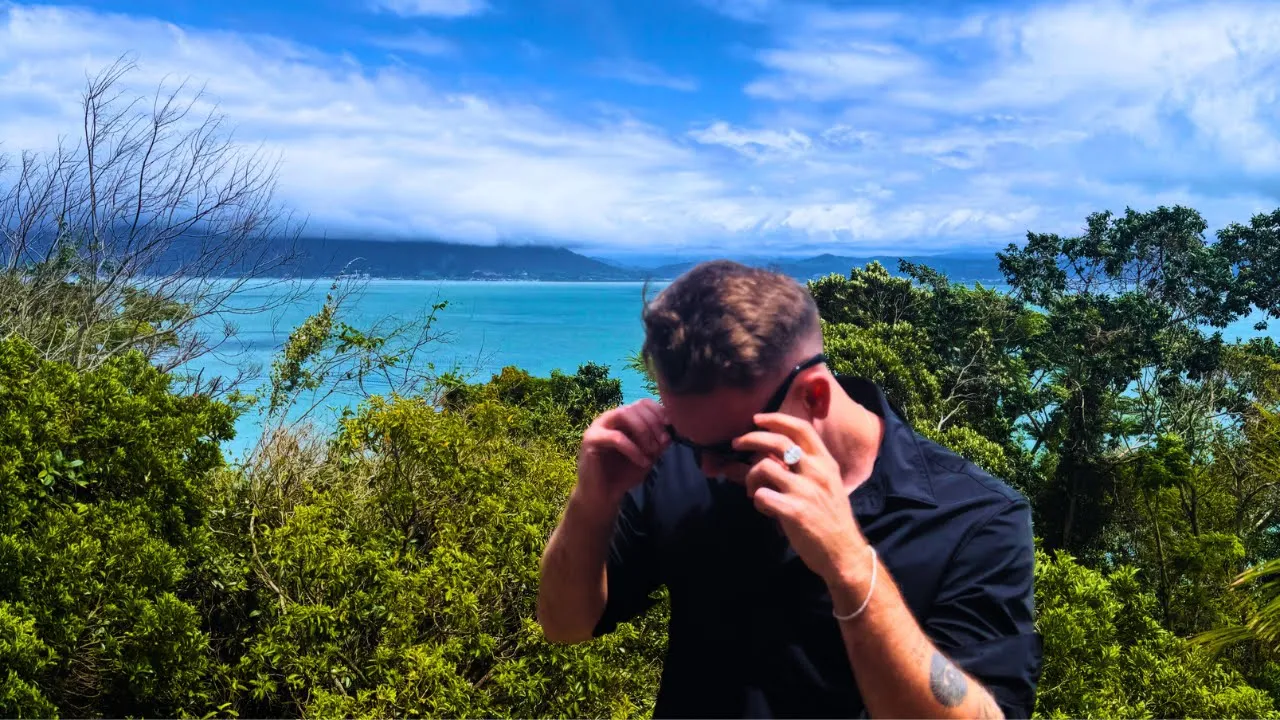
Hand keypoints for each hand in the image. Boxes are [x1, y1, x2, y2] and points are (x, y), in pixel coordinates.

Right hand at [576, 399, 669, 510]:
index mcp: (623, 419)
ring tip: (652, 450)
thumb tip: (670, 433)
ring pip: (624, 414)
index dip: (658, 411)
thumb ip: (658, 444)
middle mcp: (609, 418)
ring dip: (643, 431)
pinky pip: (616, 437)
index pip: (642, 403)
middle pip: (634, 407)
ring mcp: (598, 427)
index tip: (670, 425)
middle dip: (653, 423)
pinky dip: (633, 449)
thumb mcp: (647, 458)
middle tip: (663, 442)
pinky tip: (642, 462)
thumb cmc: (623, 475)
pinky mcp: (590, 439)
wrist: (602, 496)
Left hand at [733, 412, 866, 584]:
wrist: (843, 552)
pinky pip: (761, 495)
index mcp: (826, 463)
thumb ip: (803, 468)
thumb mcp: (826, 485)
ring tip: (752, 490)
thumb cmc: (832, 518)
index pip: (802, 429)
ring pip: (764, 467)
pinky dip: (757, 500)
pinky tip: (764, 508)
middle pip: (779, 442)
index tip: (757, 419)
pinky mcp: (794, 511)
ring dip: (750, 477)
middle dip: (751, 438)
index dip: (777, 419)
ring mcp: (805, 490)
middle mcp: (817, 472)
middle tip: (737, 443)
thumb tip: (769, 454)